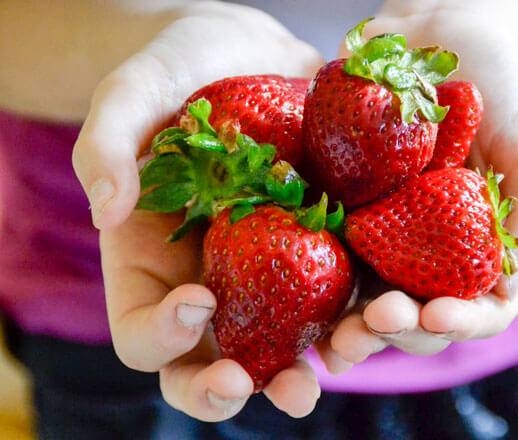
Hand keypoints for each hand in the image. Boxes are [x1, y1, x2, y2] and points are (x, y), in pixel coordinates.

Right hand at [73, 3, 325, 420]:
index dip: (161, 336)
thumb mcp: (131, 94)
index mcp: (150, 269)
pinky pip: (335, 299)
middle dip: (226, 387)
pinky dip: (353, 317)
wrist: (251, 55)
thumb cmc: (180, 73)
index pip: (141, 334)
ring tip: (326, 369)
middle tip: (247, 384)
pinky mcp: (320, 252)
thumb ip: (105, 144)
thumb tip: (104, 208)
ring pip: (279, 348)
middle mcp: (210, 285)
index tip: (196, 300)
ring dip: (300, 371)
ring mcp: (268, 276)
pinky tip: (374, 315)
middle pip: (209, 364)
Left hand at [330, 5, 517, 362]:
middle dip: (396, 330)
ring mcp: (385, 244)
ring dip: (350, 329)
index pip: (479, 311)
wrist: (436, 43)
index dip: (459, 324)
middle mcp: (433, 260)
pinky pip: (322, 259)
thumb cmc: (499, 90)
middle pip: (416, 320)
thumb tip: (506, 288)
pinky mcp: (342, 218)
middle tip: (376, 320)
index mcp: (484, 254)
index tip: (436, 314)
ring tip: (336, 335)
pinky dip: (308, 285)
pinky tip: (292, 301)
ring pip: (364, 304)